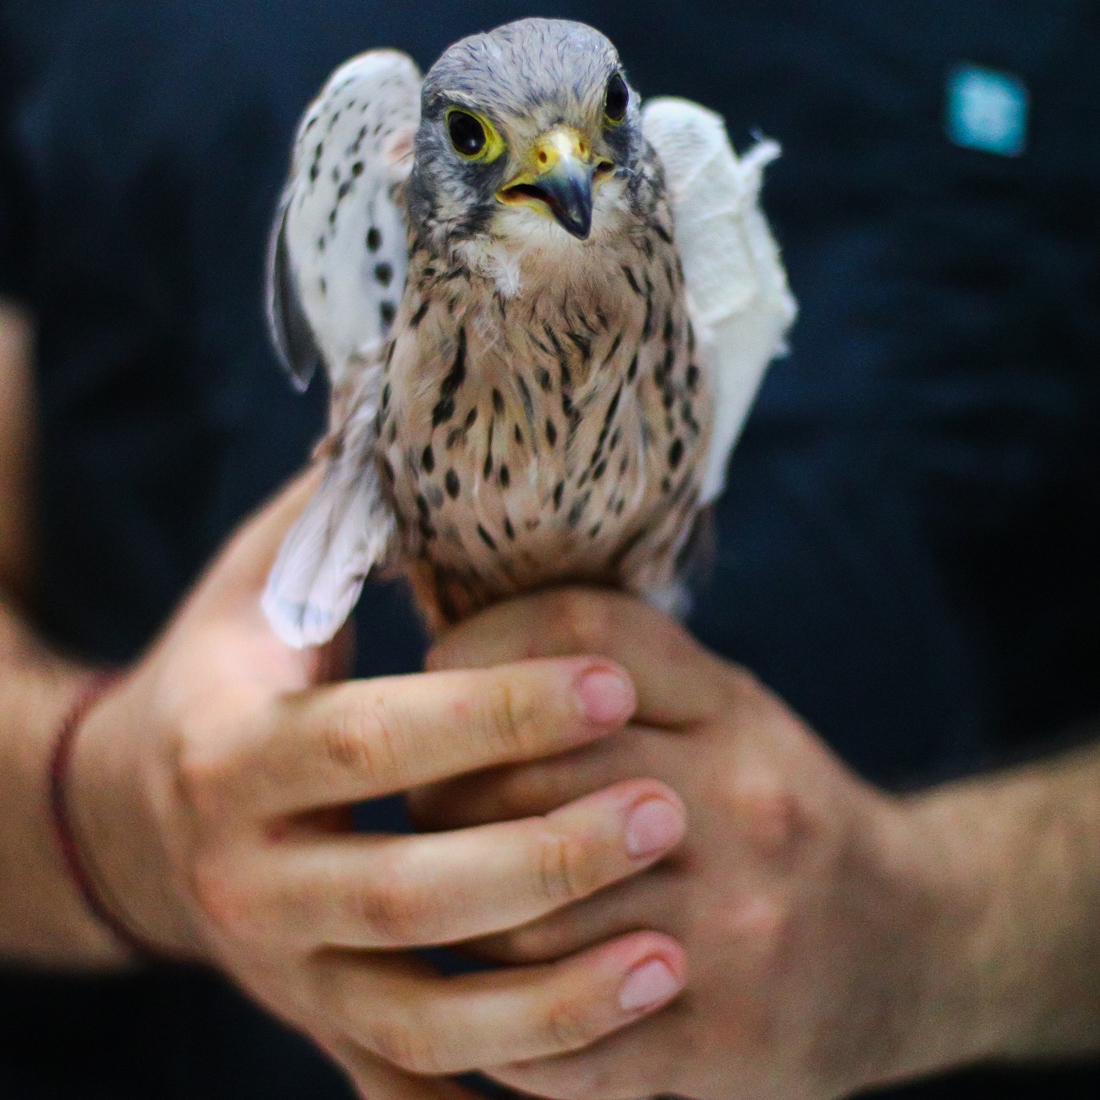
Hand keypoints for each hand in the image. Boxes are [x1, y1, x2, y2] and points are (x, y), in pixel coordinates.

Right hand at [66, 484, 687, 1099]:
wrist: (128, 819)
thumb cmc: (220, 674)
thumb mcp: (259, 580)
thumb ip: (340, 509)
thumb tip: (414, 398)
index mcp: (237, 753)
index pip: (374, 739)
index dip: (493, 712)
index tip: (609, 681)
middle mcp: (253, 880)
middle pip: (409, 892)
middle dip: (543, 857)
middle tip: (665, 812)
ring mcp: (287, 973)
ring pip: (423, 1017)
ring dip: (550, 1000)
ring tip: (672, 955)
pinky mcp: (320, 1025)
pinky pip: (412, 1081)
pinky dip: (501, 1088)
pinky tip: (610, 1068)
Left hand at [414, 589, 988, 1099]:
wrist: (915, 940)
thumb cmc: (776, 809)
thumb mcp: (722, 706)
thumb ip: (616, 668)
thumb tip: (455, 654)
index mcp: (729, 708)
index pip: (579, 634)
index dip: (480, 649)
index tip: (437, 677)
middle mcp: (740, 802)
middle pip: (531, 776)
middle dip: (442, 794)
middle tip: (422, 809)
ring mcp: (738, 926)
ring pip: (528, 920)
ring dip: (461, 920)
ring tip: (450, 911)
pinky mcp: (729, 1042)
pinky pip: (569, 1047)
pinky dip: (507, 1032)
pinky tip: (495, 1006)